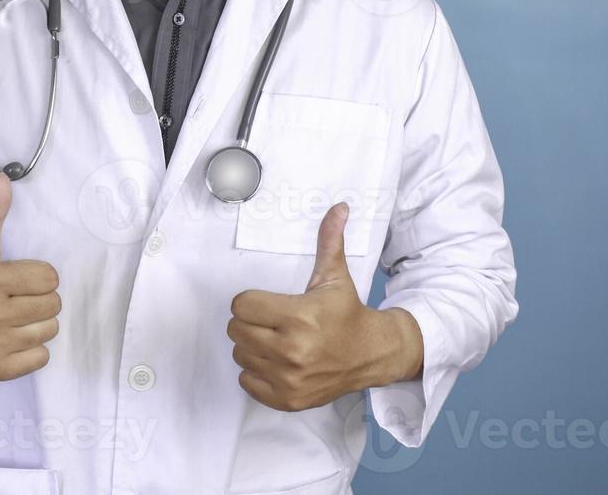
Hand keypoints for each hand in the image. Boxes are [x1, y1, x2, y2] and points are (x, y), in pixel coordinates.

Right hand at [0, 172, 59, 380]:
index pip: (48, 278)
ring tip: (17, 316)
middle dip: (41, 298)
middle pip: (53, 305)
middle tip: (19, 297)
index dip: (39, 275)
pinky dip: (33, 349)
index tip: (22, 276)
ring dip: (38, 323)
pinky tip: (14, 337)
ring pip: (49, 331)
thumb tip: (4, 178)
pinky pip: (40, 359)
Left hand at [227, 202, 421, 411]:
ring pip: (240, 355)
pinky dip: (256, 372)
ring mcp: (289, 378)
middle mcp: (292, 350)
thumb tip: (339, 207)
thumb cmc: (347, 313)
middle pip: (236, 330)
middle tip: (271, 321)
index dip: (251, 301)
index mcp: (299, 317)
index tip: (266, 302)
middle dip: (249, 322)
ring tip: (275, 340)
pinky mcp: (287, 399)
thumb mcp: (335, 276)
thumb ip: (329, 241)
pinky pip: (247, 381)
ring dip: (251, 346)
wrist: (371, 355)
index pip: (241, 306)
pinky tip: (276, 362)